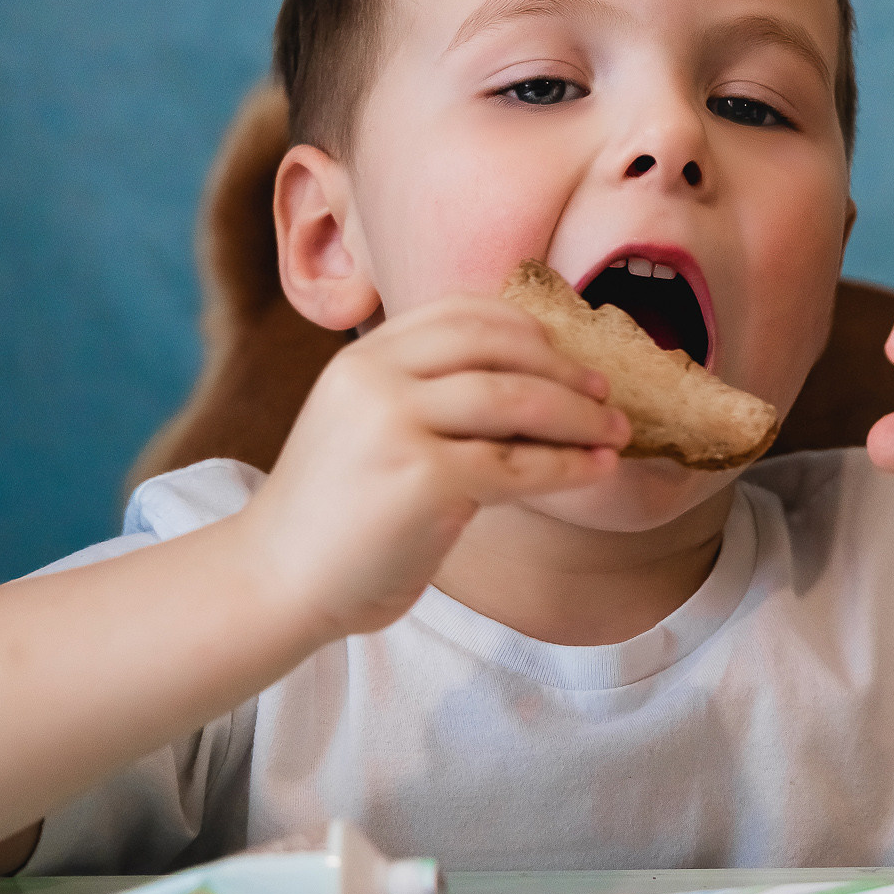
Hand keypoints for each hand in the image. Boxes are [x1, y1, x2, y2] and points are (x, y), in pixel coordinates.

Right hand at [238, 296, 628, 640]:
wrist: (276, 580)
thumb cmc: (338, 512)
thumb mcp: (371, 428)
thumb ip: (432, 398)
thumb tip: (541, 389)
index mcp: (364, 357)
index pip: (461, 313)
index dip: (527, 328)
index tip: (568, 350)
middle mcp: (376, 378)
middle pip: (498, 348)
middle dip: (565, 369)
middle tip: (607, 393)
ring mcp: (396, 424)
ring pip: (517, 399)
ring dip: (580, 416)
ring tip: (616, 432)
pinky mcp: (422, 478)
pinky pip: (518, 463)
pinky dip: (568, 465)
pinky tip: (596, 469)